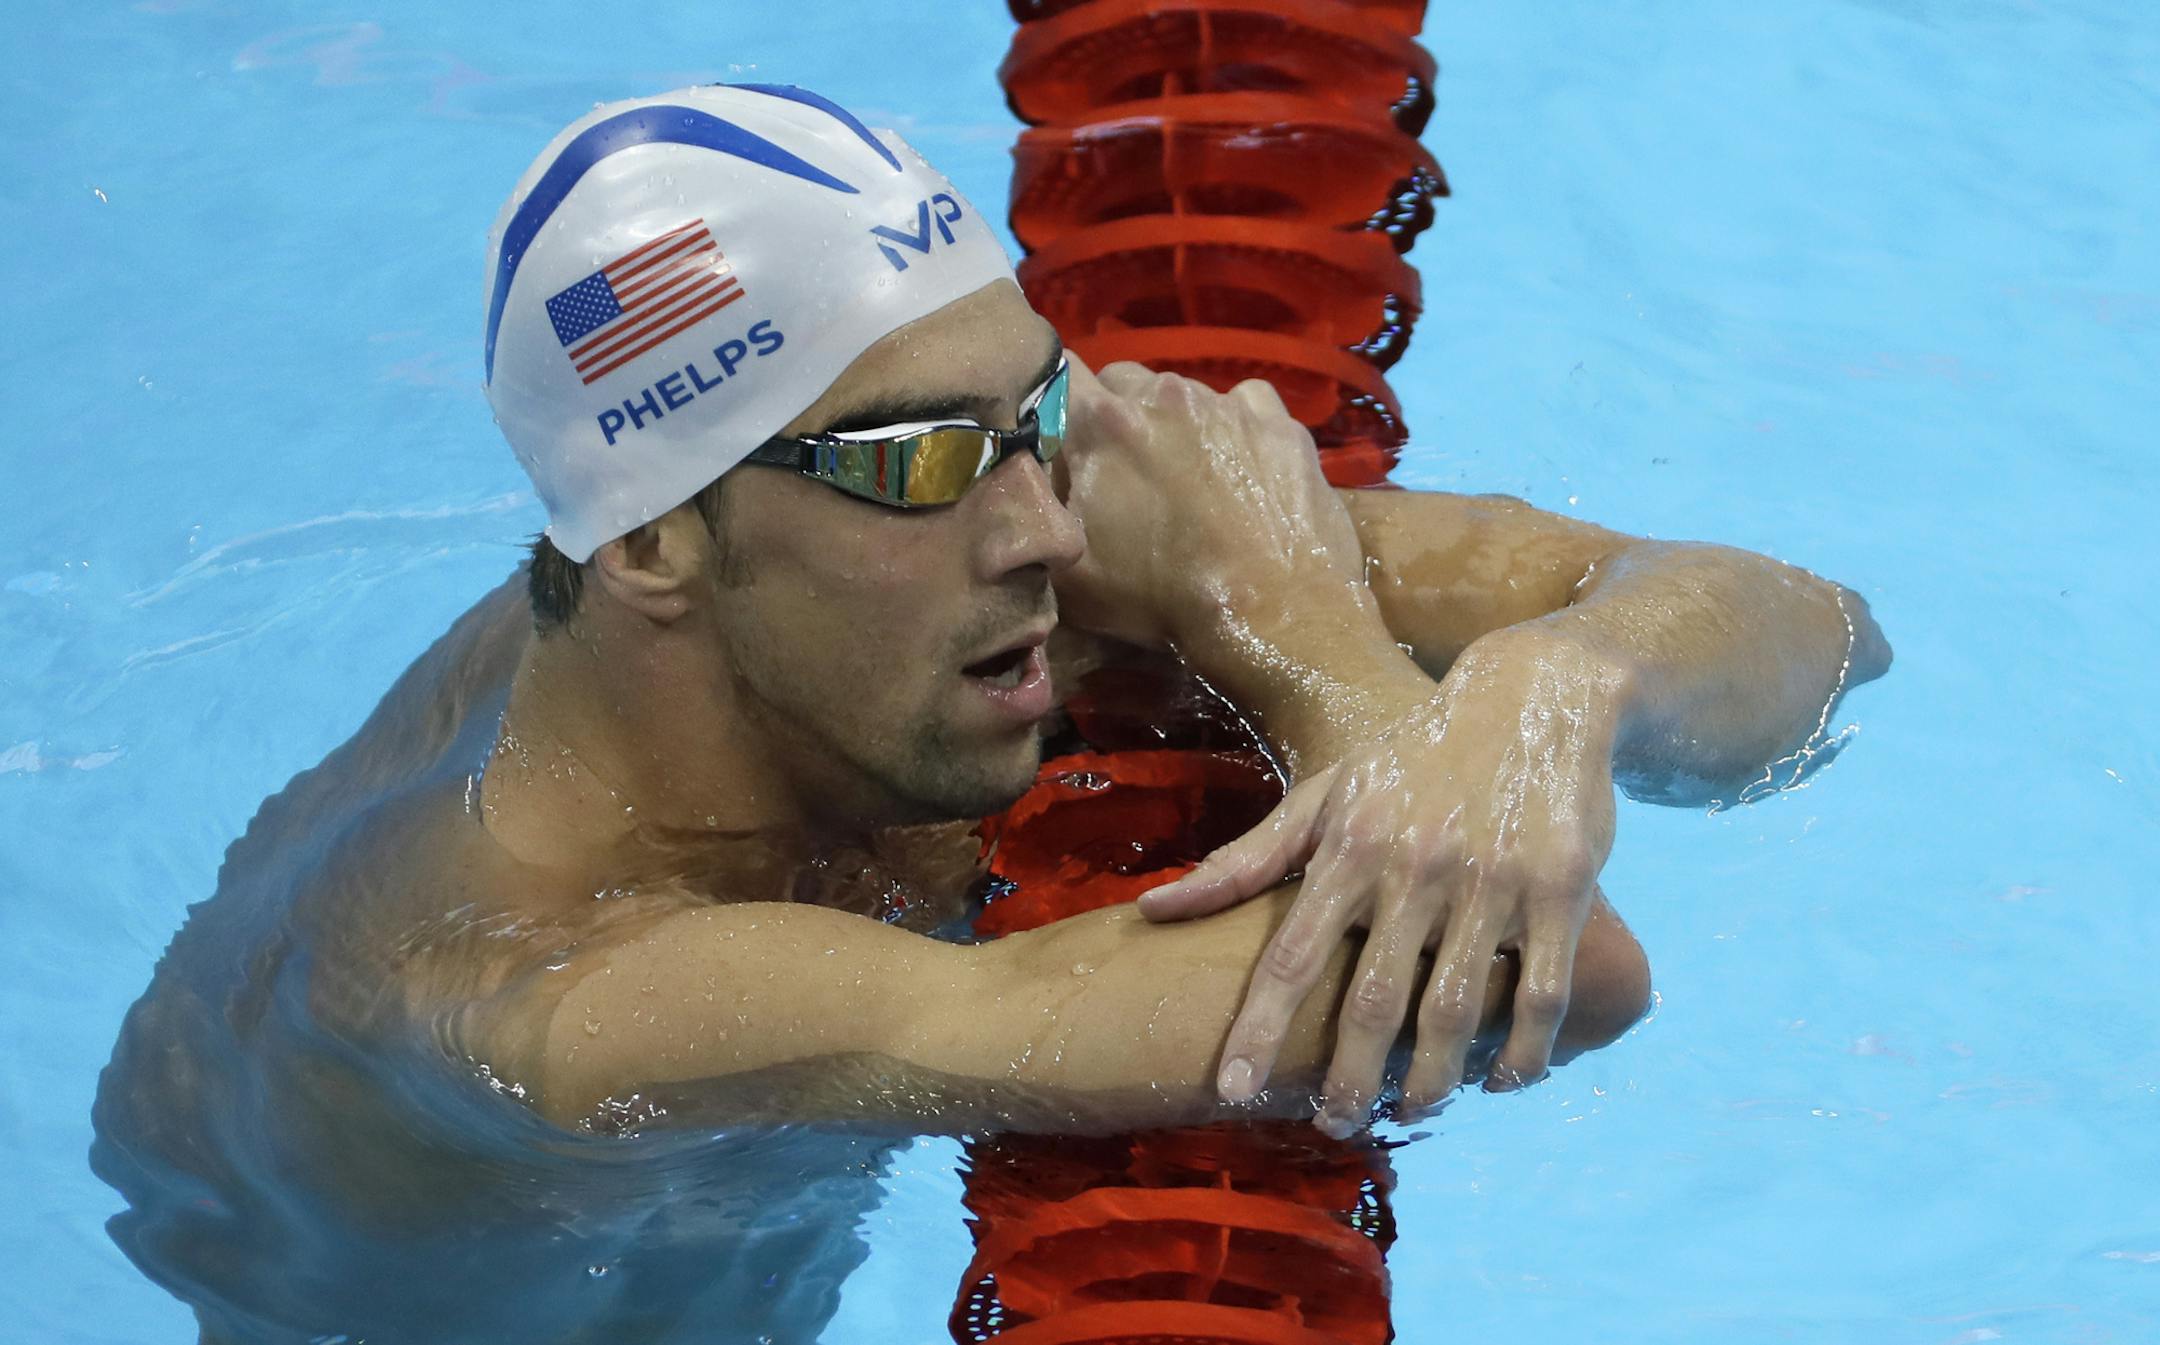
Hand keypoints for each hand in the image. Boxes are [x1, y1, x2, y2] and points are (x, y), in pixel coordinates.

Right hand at [1053, 360, 1368, 650]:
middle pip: (1123, 381)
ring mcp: (1228, 404)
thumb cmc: (1163, 599)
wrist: (1273, 615)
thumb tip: (1033, 482)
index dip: (1057, 401)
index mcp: (1103, 423)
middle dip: (1118, 417)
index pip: (1061, 373)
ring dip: (1177, 425)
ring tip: (1192, 481)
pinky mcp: (1280, 423)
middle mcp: (1165, 395)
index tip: (1062, 434)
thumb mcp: (1070, 572)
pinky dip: (1237, 427)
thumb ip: (1041, 514)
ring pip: (1185, 395)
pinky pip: (1246, 404)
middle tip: (1129, 471)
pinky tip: (1242, 470)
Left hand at [1139, 631, 1626, 1134]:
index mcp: (1350, 847)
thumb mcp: (1326, 796)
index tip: (1230, 1090)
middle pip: (1373, 1001)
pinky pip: (1538, 995)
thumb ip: (1245, 861)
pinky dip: (1518, 1053)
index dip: (1257, 1027)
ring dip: (1429, 1081)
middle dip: (1347, 1080)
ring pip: (1456, 1011)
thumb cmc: (1411, 760)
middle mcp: (1416, 867)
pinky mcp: (1562, 892)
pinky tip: (1497, 1082)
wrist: (1533, 696)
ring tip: (1408, 1113)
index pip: (1291, 954)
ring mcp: (1493, 882)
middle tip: (1330, 1126)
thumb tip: (1151, 909)